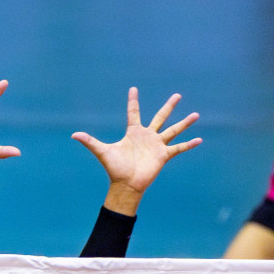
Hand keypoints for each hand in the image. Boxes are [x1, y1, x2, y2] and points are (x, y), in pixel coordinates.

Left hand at [73, 88, 200, 209]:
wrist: (126, 185)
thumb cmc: (115, 169)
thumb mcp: (102, 152)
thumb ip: (90, 141)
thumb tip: (74, 134)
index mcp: (133, 133)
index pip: (133, 113)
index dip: (133, 101)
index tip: (133, 88)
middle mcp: (147, 137)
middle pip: (160, 117)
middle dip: (169, 106)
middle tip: (177, 95)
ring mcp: (157, 145)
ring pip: (173, 130)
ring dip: (185, 123)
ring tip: (196, 114)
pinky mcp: (164, 155)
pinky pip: (178, 148)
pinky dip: (189, 144)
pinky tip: (200, 140)